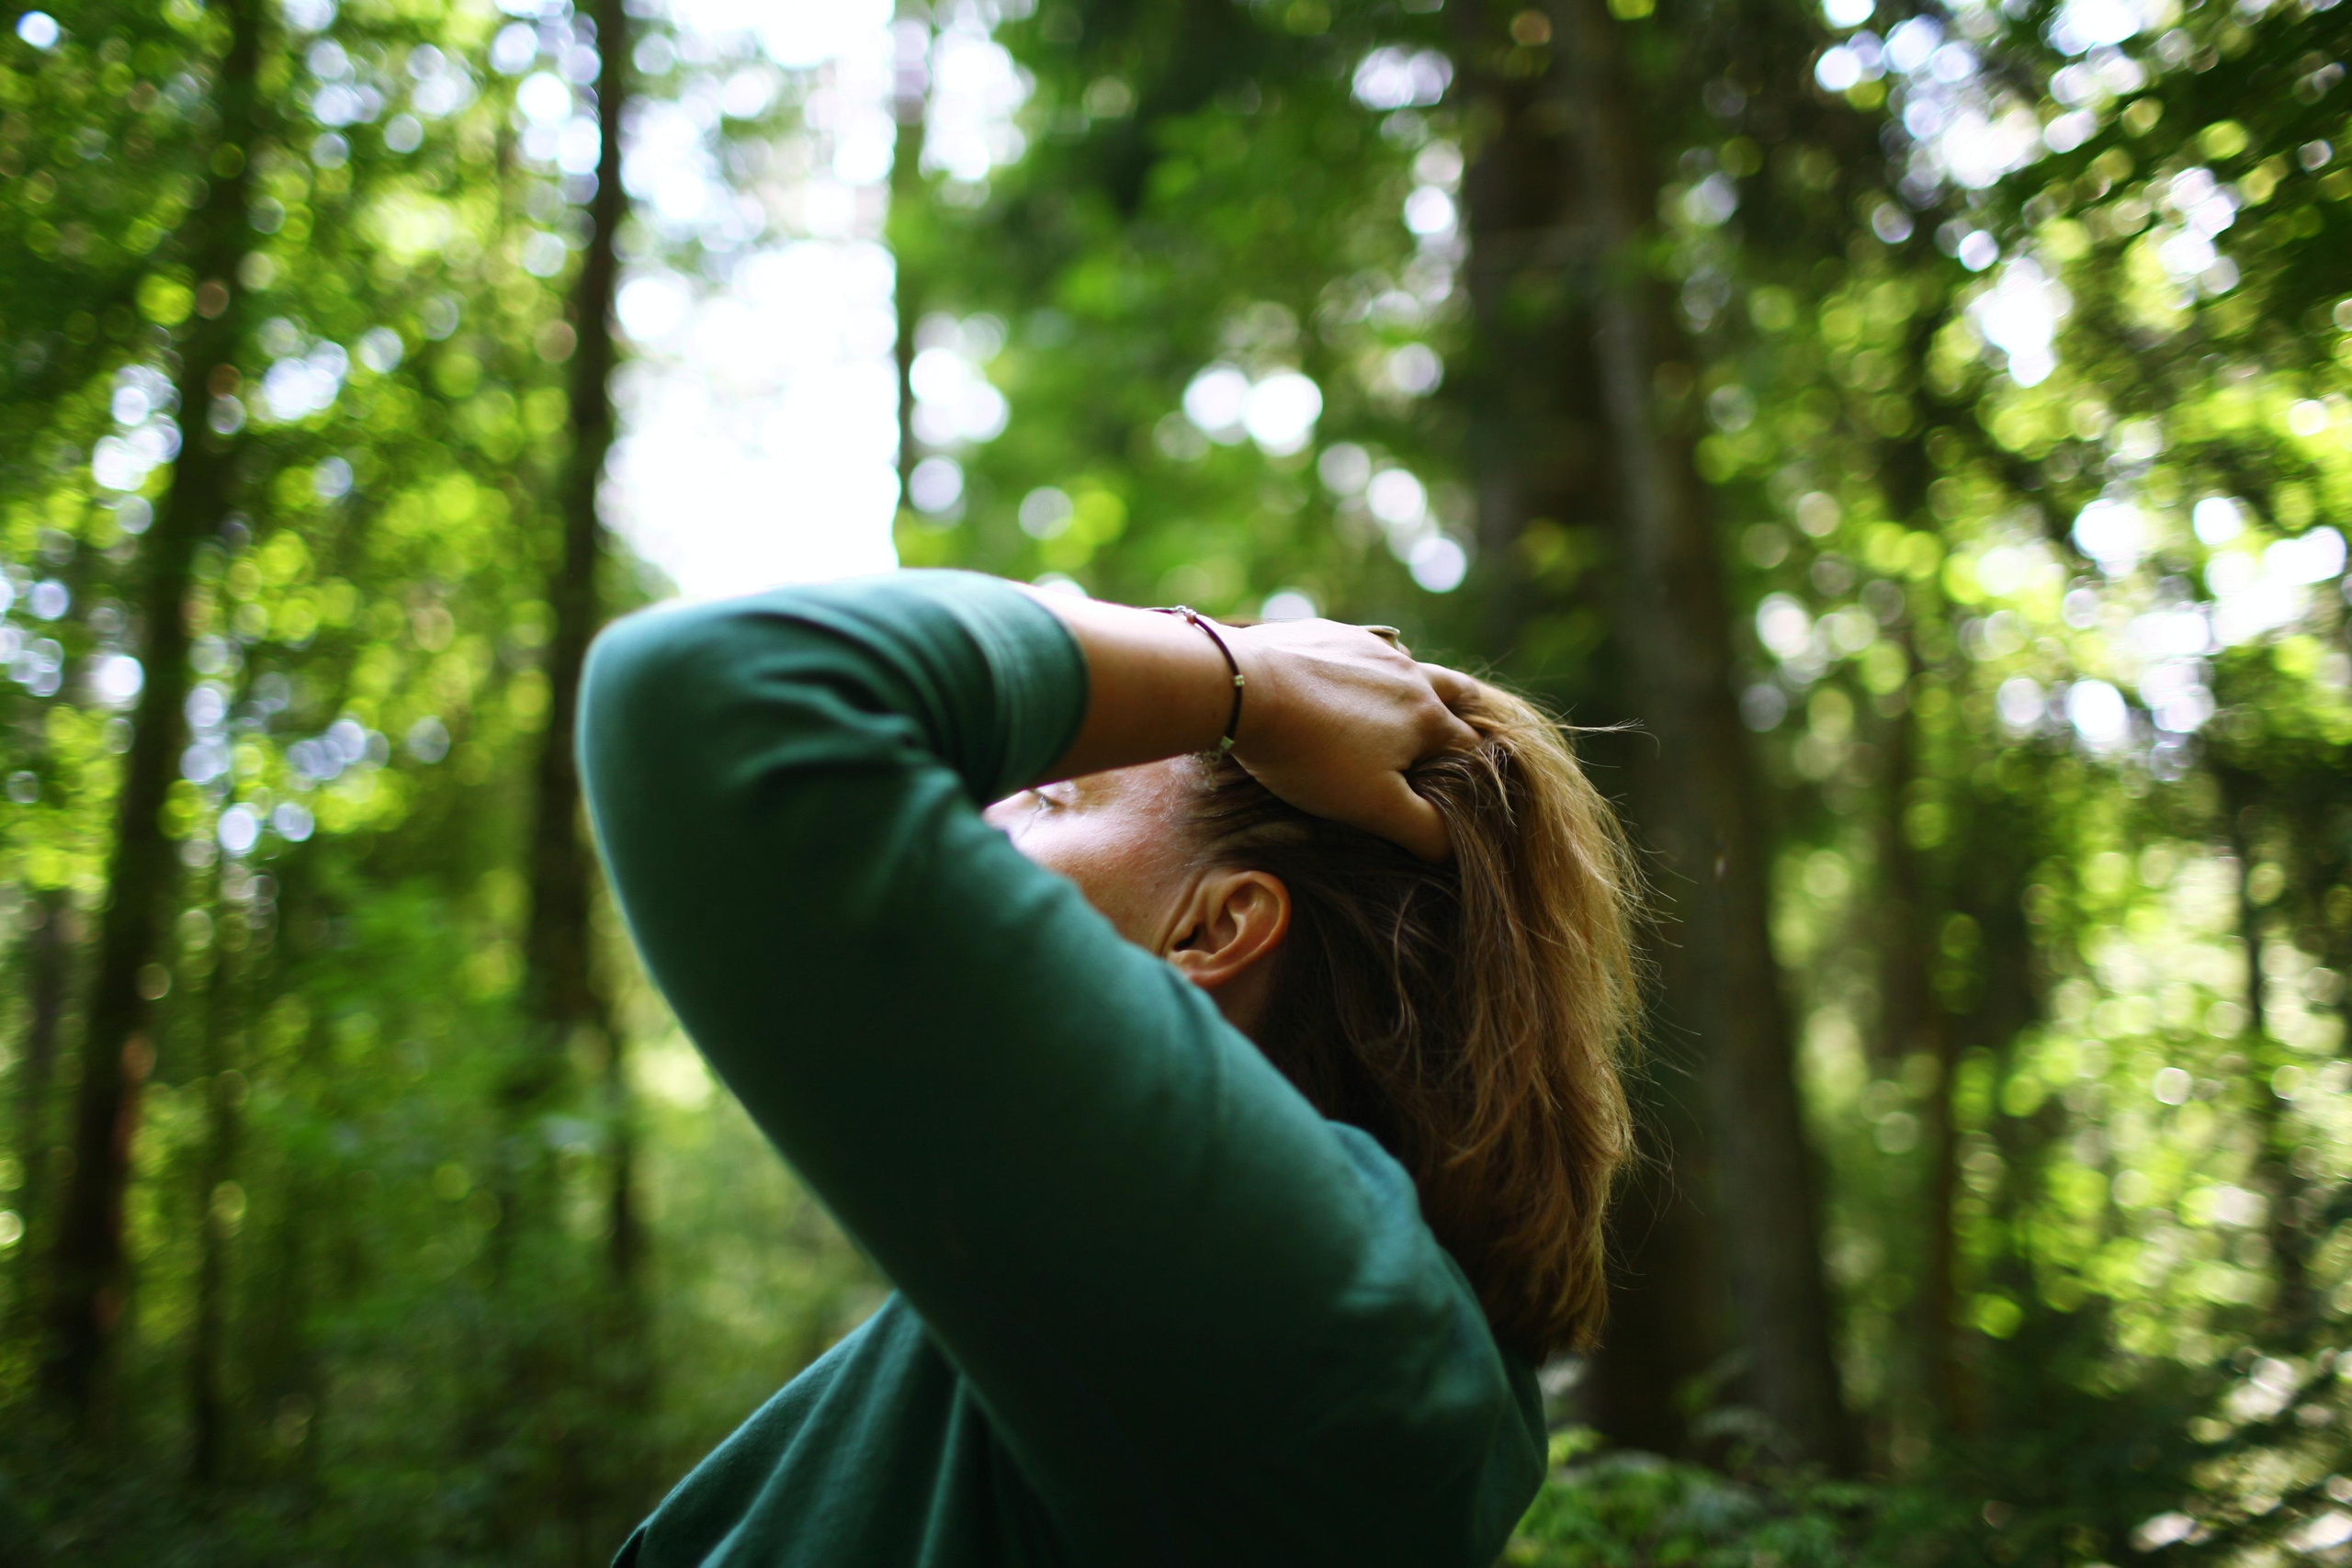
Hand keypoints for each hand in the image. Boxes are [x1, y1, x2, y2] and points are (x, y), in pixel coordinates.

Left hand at [1225, 620, 1481, 861]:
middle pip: (1456, 690)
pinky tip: (1343, 681)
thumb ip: (1424, 829)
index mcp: (1427, 715)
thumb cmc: (1311, 755)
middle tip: (1453, 733)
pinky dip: (1365, 667)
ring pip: (1408, 663)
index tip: (1462, 788)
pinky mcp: (1329, 632)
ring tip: (1399, 707)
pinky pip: (1361, 646)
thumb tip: (1455, 848)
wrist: (1244, 690)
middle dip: (1461, 713)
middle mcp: (1408, 673)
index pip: (1470, 746)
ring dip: (1413, 686)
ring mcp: (1368, 645)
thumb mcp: (1373, 807)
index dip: (1473, 770)